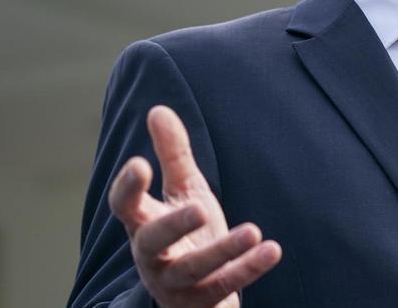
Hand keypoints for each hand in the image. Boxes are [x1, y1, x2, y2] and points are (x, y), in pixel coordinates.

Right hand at [108, 105, 281, 307]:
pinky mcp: (203, 301)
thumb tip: (158, 109)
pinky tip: (272, 250)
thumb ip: (172, 155)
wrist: (198, 294)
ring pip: (195, 269)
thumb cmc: (187, 234)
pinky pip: (225, 287)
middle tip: (202, 208)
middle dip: (175, 225)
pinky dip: (249, 269)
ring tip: (254, 231)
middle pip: (154, 242)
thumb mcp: (183, 191)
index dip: (128, 187)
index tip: (140, 163)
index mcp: (143, 224)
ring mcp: (176, 283)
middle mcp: (152, 256)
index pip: (125, 206)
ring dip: (224, 250)